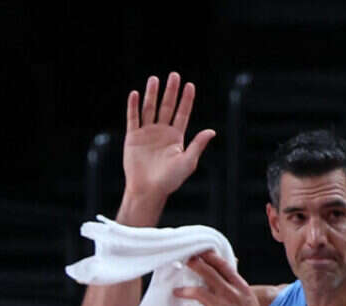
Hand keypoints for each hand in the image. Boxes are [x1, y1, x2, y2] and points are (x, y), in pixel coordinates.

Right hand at [123, 72, 215, 200]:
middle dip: (170, 91)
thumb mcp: (188, 162)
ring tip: (154, 79)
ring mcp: (147, 133)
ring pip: (150, 109)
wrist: (148, 190)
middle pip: (167, 107)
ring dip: (152, 94)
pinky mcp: (133, 137)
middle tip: (174, 75)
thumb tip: (212, 131)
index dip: (186, 100)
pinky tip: (135, 94)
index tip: (190, 85)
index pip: (182, 113)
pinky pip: (133, 118)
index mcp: (176, 137)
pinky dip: (133, 106)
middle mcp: (162, 132)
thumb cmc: (170, 180)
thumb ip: (198, 145)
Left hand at [175, 250, 267, 305]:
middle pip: (208, 273)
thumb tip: (231, 271)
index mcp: (241, 287)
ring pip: (197, 291)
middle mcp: (231, 293)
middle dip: (194, 265)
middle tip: (185, 261)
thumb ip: (237, 287)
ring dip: (184, 291)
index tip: (200, 251)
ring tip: (176, 292)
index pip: (224, 266)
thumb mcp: (248, 299)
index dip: (211, 257)